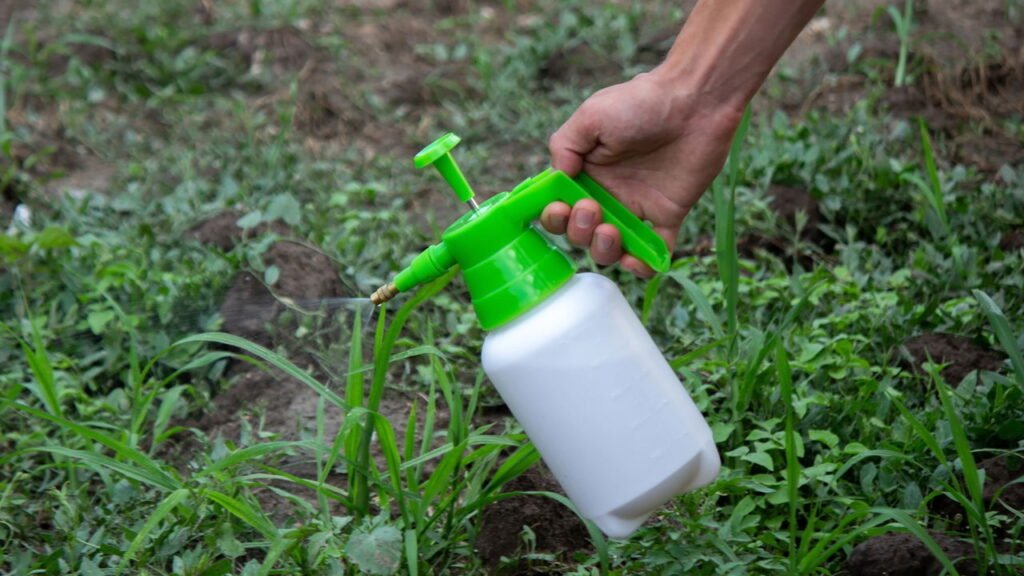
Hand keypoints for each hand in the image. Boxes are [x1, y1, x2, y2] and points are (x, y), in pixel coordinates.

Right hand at [543, 70, 743, 276]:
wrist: (695, 101)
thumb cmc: (641, 102)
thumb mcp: (591, 115)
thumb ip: (564, 146)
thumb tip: (557, 179)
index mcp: (586, 173)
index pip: (560, 206)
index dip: (554, 216)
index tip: (561, 207)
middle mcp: (609, 194)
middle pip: (581, 233)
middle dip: (578, 231)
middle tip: (592, 208)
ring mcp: (638, 207)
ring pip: (612, 248)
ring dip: (604, 251)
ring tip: (611, 231)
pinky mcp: (668, 214)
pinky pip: (654, 251)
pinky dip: (646, 265)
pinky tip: (640, 261)